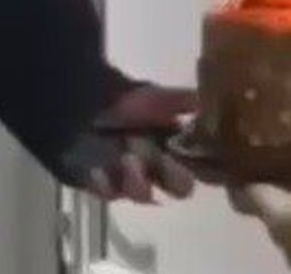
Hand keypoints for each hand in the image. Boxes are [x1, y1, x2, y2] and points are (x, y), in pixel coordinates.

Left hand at [63, 84, 198, 203]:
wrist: (81, 101)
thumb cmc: (123, 99)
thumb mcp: (156, 95)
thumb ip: (183, 101)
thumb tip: (208, 103)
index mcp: (174, 148)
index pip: (198, 167)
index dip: (202, 166)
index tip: (195, 155)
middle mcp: (156, 168)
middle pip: (178, 187)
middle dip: (174, 176)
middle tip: (162, 158)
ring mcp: (129, 181)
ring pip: (143, 194)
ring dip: (138, 178)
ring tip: (127, 157)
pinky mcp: (101, 187)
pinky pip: (108, 193)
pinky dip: (105, 183)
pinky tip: (99, 170)